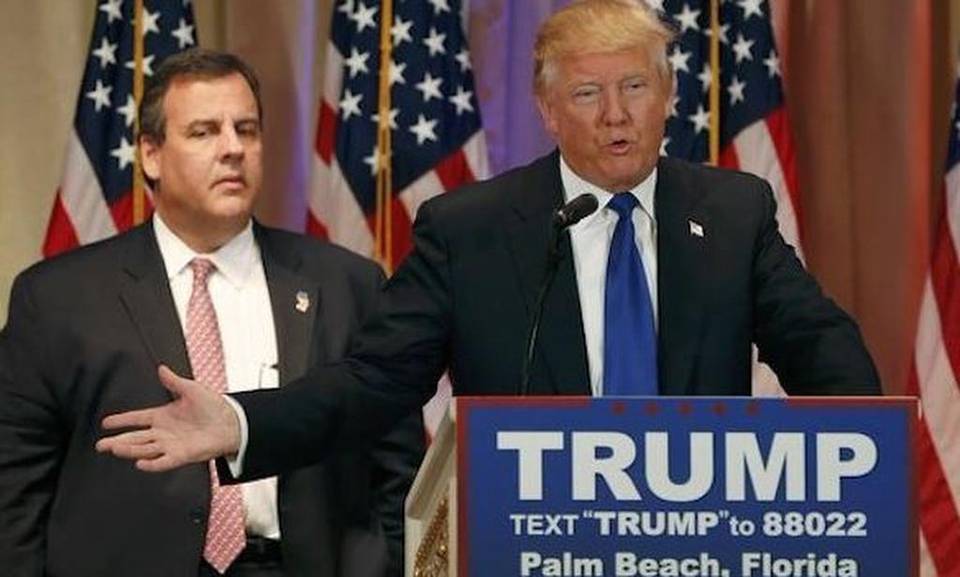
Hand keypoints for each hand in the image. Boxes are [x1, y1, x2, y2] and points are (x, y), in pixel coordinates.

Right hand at [96, 365, 240, 471]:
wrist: (231, 422)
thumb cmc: (213, 406)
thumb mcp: (191, 389)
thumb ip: (174, 381)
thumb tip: (162, 368)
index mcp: (163, 416)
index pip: (137, 418)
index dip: (122, 420)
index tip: (105, 423)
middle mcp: (163, 432)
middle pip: (135, 438)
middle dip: (117, 441)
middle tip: (100, 445)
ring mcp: (171, 445)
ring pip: (144, 449)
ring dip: (129, 450)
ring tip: (114, 448)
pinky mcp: (181, 455)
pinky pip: (163, 462)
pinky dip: (152, 464)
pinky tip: (140, 463)